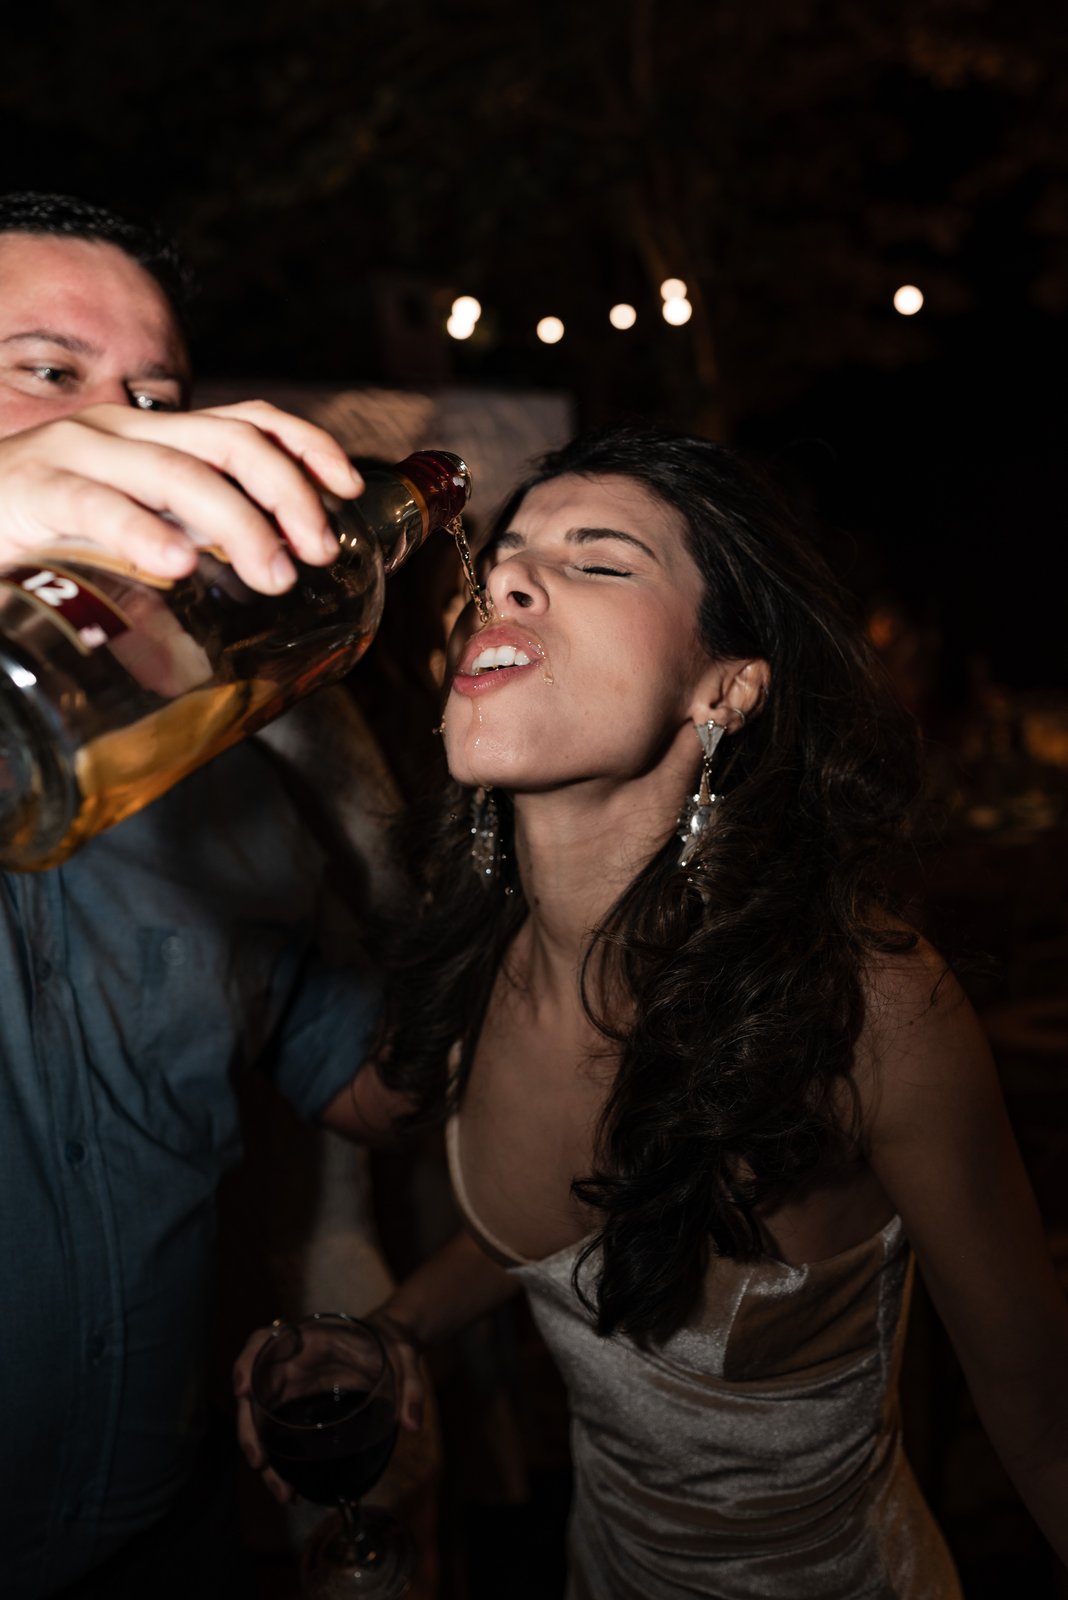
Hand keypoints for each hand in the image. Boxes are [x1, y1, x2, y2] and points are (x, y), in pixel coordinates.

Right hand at [0, 399, 363, 593]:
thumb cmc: (47, 540)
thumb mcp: (136, 533)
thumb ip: (191, 544)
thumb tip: (270, 593)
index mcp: (154, 439)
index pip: (247, 421)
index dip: (307, 446)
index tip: (350, 489)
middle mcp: (122, 432)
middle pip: (229, 443)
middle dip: (288, 494)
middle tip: (319, 554)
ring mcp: (74, 454)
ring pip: (177, 473)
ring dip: (238, 525)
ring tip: (273, 573)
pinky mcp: (30, 491)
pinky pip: (94, 503)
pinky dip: (142, 532)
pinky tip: (177, 564)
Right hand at [232, 1308, 424, 1506]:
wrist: (391, 1346)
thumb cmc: (392, 1344)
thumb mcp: (406, 1356)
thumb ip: (411, 1386)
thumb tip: (413, 1424)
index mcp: (312, 1339)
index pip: (266, 1340)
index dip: (248, 1360)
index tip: (243, 1388)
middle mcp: (293, 1363)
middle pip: (254, 1390)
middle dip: (249, 1428)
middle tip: (259, 1462)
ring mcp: (292, 1386)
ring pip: (260, 1418)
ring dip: (262, 1453)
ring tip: (282, 1490)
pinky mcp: (298, 1406)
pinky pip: (276, 1430)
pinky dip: (278, 1458)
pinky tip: (290, 1485)